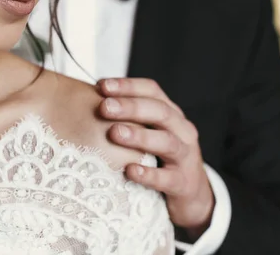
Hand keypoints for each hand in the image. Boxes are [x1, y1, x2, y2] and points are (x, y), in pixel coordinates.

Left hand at [97, 78, 214, 237]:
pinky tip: (130, 170)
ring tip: (115, 133)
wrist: (192, 193)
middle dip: (131, 107)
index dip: (128, 86)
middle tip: (105, 107)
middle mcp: (181, 130)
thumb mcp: (149, 132)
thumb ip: (126, 118)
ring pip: (167, 142)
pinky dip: (149, 174)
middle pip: (159, 111)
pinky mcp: (183, 184)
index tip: (101, 86)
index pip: (152, 91)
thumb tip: (86, 100)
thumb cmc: (159, 156)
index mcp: (170, 113)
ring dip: (140, 136)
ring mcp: (185, 157)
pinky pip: (167, 178)